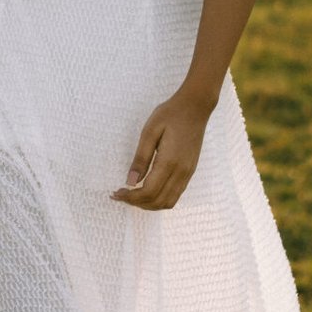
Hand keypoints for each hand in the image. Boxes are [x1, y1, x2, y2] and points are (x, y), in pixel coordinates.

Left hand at [111, 89, 212, 210]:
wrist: (195, 107)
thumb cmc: (170, 115)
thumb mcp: (149, 132)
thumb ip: (141, 158)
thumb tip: (130, 181)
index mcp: (169, 162)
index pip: (148, 191)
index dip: (130, 197)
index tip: (116, 193)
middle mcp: (181, 172)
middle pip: (157, 201)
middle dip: (137, 203)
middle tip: (120, 195)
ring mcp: (187, 174)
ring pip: (168, 202)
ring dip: (149, 204)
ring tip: (133, 195)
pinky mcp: (190, 172)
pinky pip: (175, 195)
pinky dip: (160, 200)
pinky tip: (148, 191)